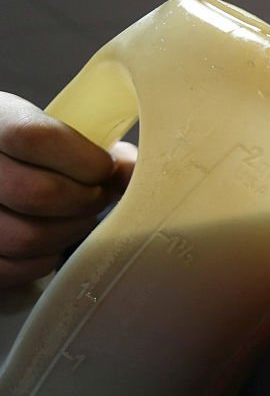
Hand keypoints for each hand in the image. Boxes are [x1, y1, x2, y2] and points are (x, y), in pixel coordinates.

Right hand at [0, 92, 135, 287]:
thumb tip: (129, 170)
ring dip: (70, 231)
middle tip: (97, 195)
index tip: (104, 167)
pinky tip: (51, 239)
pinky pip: (14, 268)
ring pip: (28, 237)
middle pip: (37, 193)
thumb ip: (88, 143)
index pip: (34, 138)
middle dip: (86, 199)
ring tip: (78, 216)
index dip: (83, 159)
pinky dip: (45, 258)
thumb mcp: (47, 127)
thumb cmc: (25, 150)